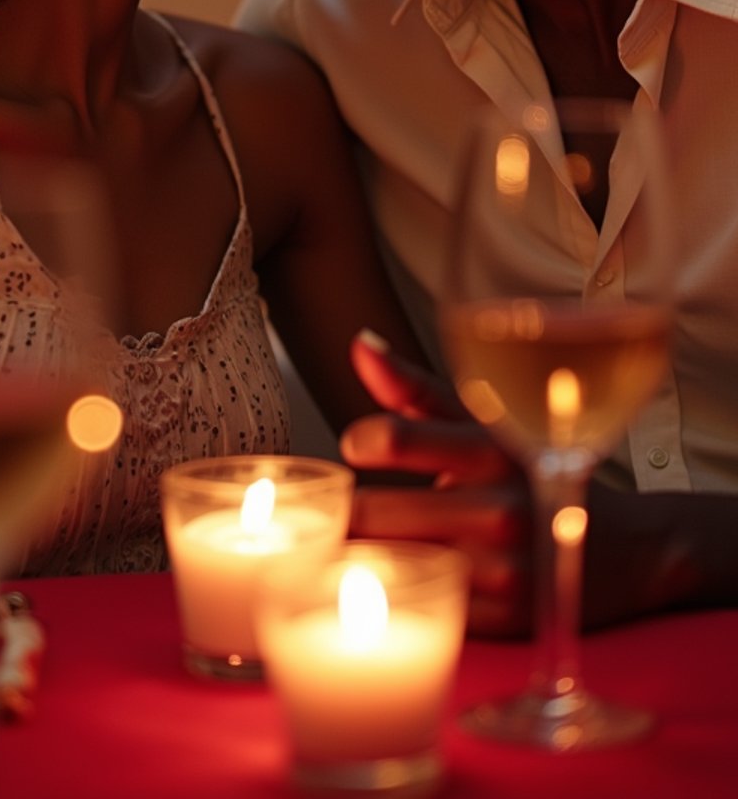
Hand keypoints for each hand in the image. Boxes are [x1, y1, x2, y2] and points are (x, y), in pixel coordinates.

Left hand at [341, 330, 532, 636]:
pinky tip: (395, 584)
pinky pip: (421, 610)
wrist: (632, 549)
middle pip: (374, 513)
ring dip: (362, 558)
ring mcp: (501, 570)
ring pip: (390, 566)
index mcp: (489, 450)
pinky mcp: (502, 623)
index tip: (358, 447)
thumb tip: (359, 345)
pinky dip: (398, 599)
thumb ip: (414, 389)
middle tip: (336, 508)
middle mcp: (497, 509)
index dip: (363, 442)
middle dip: (346, 511)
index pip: (399, 438)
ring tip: (354, 545)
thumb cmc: (533, 473)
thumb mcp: (485, 424)